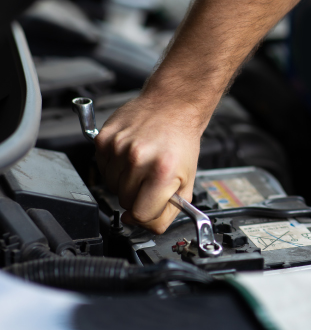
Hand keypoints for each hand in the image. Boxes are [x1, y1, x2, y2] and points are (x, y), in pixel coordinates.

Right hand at [94, 93, 203, 233]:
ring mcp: (118, 148)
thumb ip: (169, 210)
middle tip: (150, 178)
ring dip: (125, 181)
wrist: (172, 105)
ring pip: (111, 187)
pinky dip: (115, 167)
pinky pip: (102, 169)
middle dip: (138, 196)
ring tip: (142, 164)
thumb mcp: (188, 180)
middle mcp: (137, 159)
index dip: (147, 214)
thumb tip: (145, 225)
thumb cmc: (181, 140)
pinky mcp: (104, 139)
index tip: (151, 206)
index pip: (141, 215)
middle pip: (125, 202)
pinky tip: (131, 154)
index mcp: (162, 172)